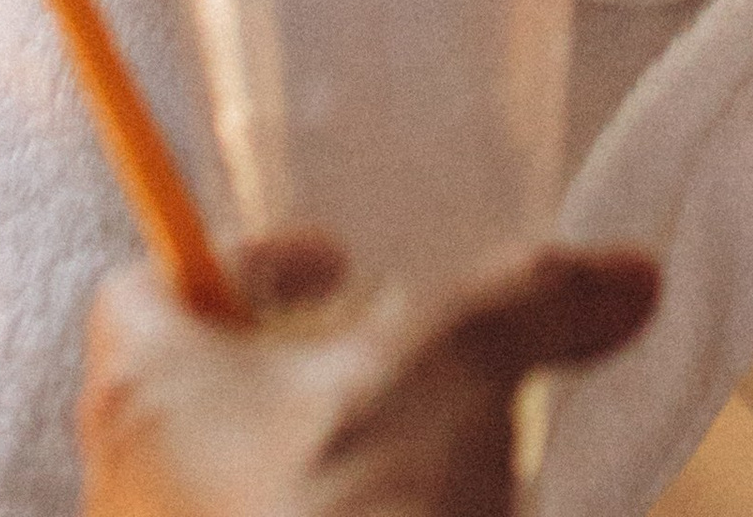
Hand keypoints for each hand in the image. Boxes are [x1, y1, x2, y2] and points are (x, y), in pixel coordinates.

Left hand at [78, 236, 657, 516]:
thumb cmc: (352, 509)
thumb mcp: (459, 369)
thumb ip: (536, 298)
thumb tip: (627, 276)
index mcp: (143, 395)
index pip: (143, 286)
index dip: (246, 260)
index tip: (347, 270)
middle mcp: (126, 488)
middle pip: (195, 391)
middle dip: (310, 369)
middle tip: (403, 364)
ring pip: (231, 484)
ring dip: (329, 459)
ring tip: (429, 456)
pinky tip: (418, 515)